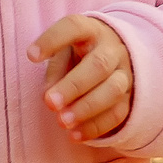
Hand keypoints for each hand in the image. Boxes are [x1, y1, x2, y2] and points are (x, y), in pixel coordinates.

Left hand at [29, 14, 133, 142]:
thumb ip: (55, 70)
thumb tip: (49, 95)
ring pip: (113, 90)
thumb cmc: (79, 56)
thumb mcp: (64, 53)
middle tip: (50, 103)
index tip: (31, 56)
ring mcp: (126, 73)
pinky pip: (118, 113)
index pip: (74, 27)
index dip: (53, 39)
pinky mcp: (131, 98)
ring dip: (86, 108)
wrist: (115, 59)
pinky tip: (75, 135)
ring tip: (62, 122)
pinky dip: (95, 126)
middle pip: (99, 65)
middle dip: (73, 86)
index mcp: (91, 31)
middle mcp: (113, 50)